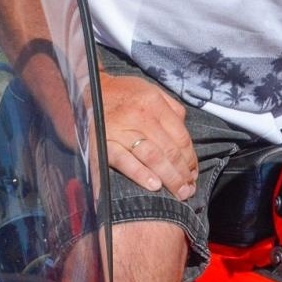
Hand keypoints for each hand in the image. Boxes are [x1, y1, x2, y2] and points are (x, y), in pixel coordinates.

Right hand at [101, 72, 196, 199]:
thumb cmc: (123, 94)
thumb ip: (171, 108)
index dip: (191, 158)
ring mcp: (121, 129)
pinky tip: (153, 185)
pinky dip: (140, 174)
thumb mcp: (151, 91)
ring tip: (178, 193)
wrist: (88, 89)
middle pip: (169, 150)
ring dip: (169, 178)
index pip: (180, 136)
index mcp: (154, 102)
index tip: (193, 173)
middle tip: (189, 190)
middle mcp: (139, 115)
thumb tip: (186, 132)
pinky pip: (124, 160)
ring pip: (152, 157)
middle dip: (182, 173)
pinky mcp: (103, 141)